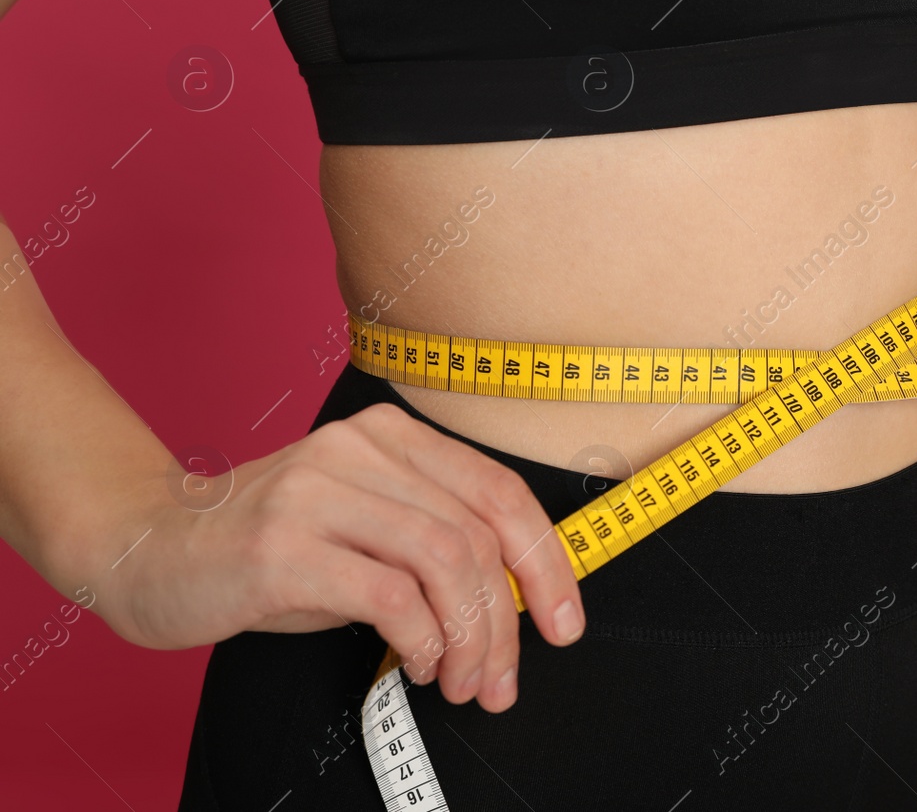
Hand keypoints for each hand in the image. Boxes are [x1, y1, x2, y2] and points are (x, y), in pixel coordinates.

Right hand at [116, 403, 583, 712]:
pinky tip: (420, 664)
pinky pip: (390, 596)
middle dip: (508, 619)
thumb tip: (517, 603)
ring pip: (445, 562)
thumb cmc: (272, 548)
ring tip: (462, 681)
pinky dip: (422, 640)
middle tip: (503, 678)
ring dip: (469, 637)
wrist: (151, 549)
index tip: (566, 623)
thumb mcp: (365, 527)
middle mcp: (360, 449)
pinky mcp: (284, 547)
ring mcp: (320, 491)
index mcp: (392, 436)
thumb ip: (436, 542)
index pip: (500, 492)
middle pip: (478, 534)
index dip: (547, 562)